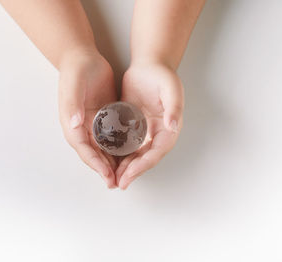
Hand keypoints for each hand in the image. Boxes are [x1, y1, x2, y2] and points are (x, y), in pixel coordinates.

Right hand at [58, 50, 117, 187]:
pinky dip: (117, 148)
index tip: (107, 176)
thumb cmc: (76, 70)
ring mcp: (92, 123)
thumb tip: (74, 124)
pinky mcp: (103, 117)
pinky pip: (110, 138)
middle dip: (104, 170)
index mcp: (71, 123)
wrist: (82, 56)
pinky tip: (129, 155)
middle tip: (117, 183)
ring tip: (124, 176)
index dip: (95, 164)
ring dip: (111, 163)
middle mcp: (81, 127)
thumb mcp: (73, 85)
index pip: (84, 149)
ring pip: (102, 149)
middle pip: (93, 154)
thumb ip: (72, 104)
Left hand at [116, 62, 183, 188]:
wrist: (149, 64)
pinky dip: (119, 154)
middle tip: (118, 183)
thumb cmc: (162, 75)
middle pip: (145, 158)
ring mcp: (146, 131)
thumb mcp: (171, 88)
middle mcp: (158, 133)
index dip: (143, 166)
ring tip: (112, 178)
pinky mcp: (134, 126)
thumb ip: (174, 107)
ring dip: (125, 167)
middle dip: (132, 172)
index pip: (156, 153)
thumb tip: (172, 126)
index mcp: (170, 128)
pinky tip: (107, 160)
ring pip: (135, 154)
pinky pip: (127, 144)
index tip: (129, 175)